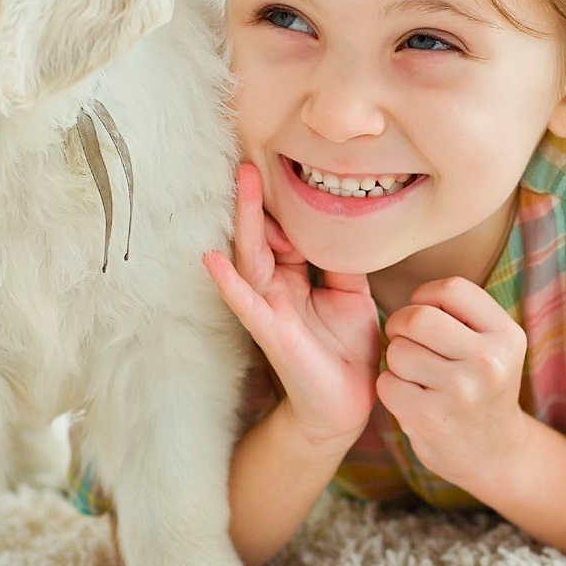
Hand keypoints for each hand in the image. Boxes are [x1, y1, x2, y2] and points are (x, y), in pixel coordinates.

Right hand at [203, 163, 379, 445]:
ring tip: (241, 185)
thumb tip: (346, 222)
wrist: (347, 404)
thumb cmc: (347, 349)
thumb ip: (345, 260)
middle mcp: (277, 287)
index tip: (285, 164)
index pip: (287, 231)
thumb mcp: (352, 295)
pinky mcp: (270, 333)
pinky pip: (245, 304)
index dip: (285, 203)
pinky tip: (212, 261)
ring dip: (246, 222)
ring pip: (252, 257)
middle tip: (250, 160)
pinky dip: (228, 282)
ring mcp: (269, 308)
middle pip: (262, 236)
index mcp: (297, 276)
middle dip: (256, 200)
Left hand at [378, 277, 532, 493]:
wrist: (495, 453)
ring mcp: (460, 392)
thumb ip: (464, 314)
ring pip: (397, 350)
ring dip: (396, 359)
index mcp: (506, 335)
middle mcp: (488, 361)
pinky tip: (410, 397)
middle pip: (417, 317)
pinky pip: (387, 383)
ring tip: (414, 373)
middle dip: (400, 324)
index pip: (451, 289)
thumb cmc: (483, 386)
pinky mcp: (431, 418)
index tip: (423, 312)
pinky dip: (391, 387)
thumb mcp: (495, 345)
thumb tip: (412, 290)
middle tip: (404, 338)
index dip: (424, 296)